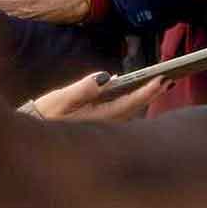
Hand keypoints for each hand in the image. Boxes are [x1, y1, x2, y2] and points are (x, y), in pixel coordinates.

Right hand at [32, 71, 168, 120]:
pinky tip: (137, 86)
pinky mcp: (101, 121)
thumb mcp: (62, 99)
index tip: (163, 79)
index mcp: (100, 118)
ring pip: (131, 108)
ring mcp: (105, 124)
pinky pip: (123, 108)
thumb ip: (84, 88)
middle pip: (136, 106)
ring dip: (146, 94)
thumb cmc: (47, 114)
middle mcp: (107, 123)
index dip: (149, 91)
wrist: (34, 130)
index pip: (131, 102)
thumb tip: (105, 77)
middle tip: (171, 77)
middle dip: (153, 92)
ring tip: (162, 81)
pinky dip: (133, 97)